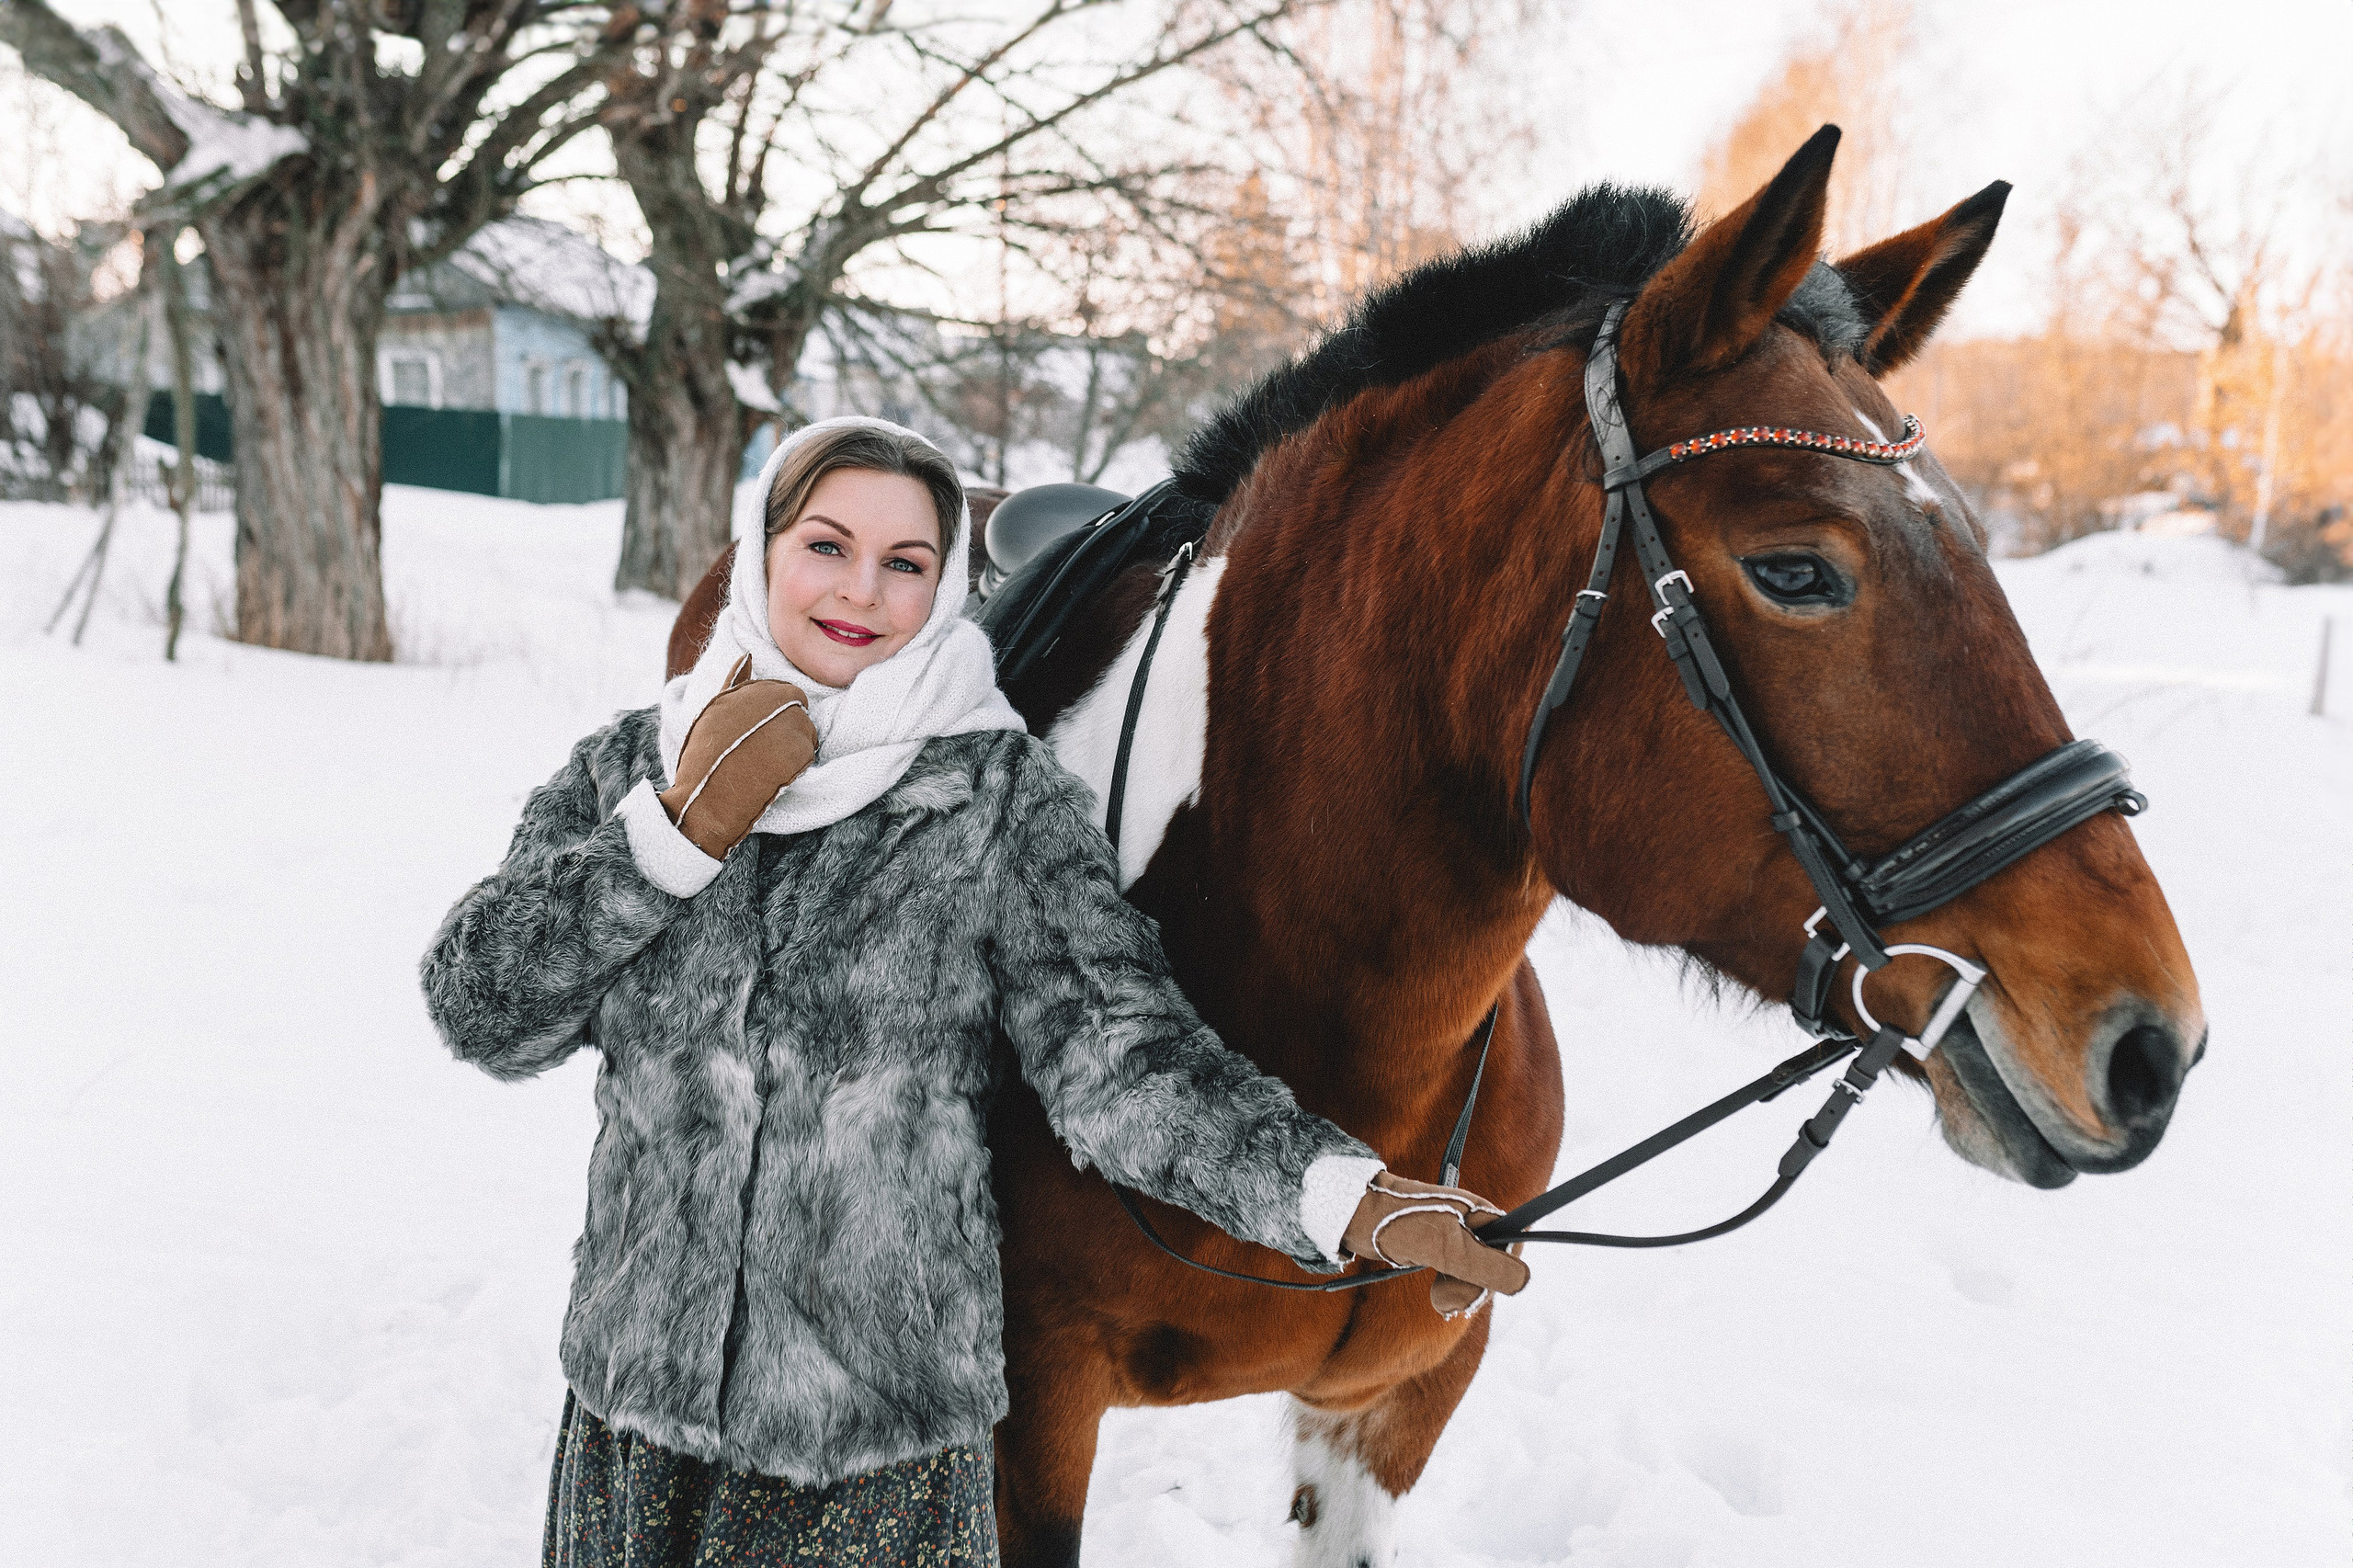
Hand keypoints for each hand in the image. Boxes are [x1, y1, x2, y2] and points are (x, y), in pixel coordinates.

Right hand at [659, 655, 818, 858]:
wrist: (704, 799)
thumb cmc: (705, 758)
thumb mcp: (713, 712)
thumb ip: (734, 682)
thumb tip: (748, 656)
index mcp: (749, 690)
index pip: (787, 692)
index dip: (780, 713)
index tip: (767, 732)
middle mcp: (769, 703)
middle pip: (799, 711)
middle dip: (789, 729)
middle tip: (769, 751)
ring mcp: (786, 726)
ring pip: (807, 731)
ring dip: (795, 746)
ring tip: (770, 763)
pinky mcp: (797, 751)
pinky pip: (809, 751)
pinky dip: (798, 764)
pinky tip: (777, 774)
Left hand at [1340, 1170, 1529, 1318]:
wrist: (1354, 1216)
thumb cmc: (1397, 1223)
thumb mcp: (1445, 1246)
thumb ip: (1484, 1264)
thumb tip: (1524, 1281)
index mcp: (1480, 1213)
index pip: (1511, 1248)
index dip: (1499, 1273)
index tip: (1474, 1288)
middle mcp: (1472, 1223)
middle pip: (1494, 1266)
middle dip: (1474, 1289)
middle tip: (1445, 1301)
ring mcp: (1455, 1237)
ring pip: (1475, 1275)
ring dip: (1460, 1294)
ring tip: (1438, 1301)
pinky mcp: (1439, 1250)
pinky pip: (1457, 1276)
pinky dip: (1450, 1291)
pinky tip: (1438, 1299)